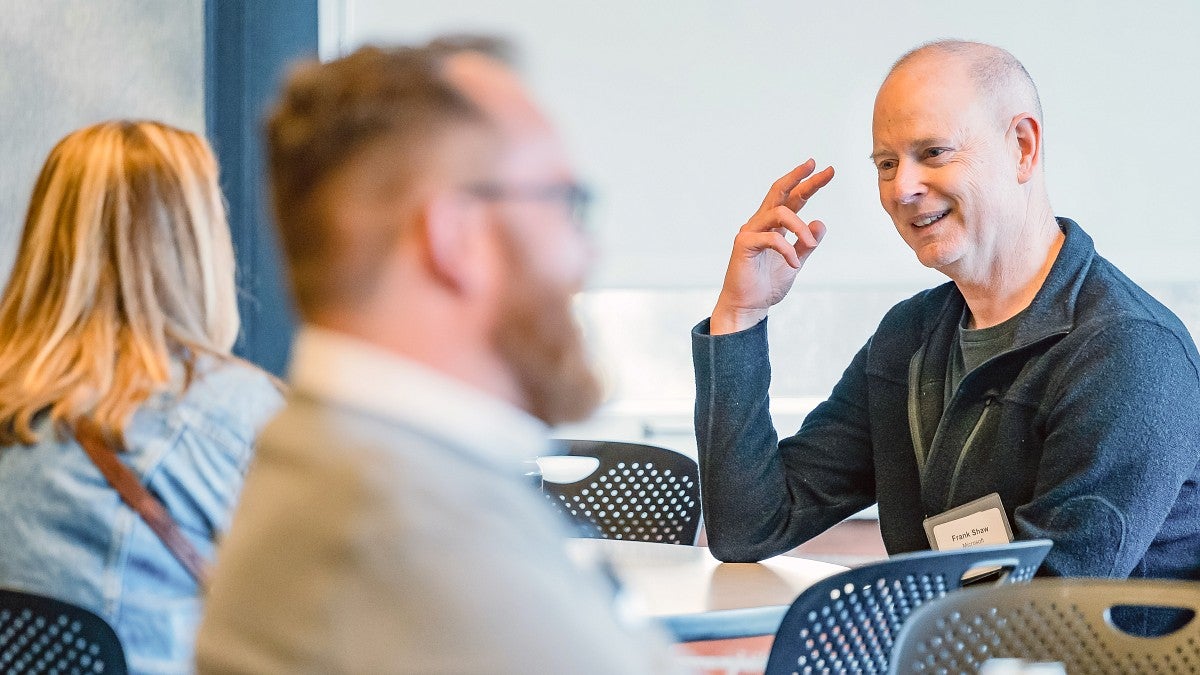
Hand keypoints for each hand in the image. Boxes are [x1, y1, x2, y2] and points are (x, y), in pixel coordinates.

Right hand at [710, 159, 833, 334]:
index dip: (808, 183)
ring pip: (780, 213)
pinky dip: (789, 250)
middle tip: (817, 166)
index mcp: (774, 226)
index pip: (792, 198)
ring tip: (811, 246)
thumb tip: (819, 223)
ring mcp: (750, 231)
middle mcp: (760, 223)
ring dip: (801, 228)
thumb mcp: (795, 261)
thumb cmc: (767, 285)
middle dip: (799, 177)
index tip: (826, 170)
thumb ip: (806, 244)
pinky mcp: (744, 244)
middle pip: (780, 192)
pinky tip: (794, 264)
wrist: (748, 307)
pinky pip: (773, 238)